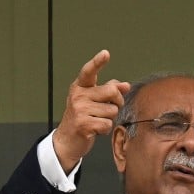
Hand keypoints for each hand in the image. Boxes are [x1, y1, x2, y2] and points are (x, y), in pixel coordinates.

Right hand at [51, 49, 130, 171]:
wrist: (68, 139)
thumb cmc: (83, 117)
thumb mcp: (93, 101)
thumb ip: (109, 91)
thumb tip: (125, 85)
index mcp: (80, 87)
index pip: (89, 72)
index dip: (98, 62)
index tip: (106, 53)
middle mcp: (78, 95)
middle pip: (111, 92)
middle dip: (117, 102)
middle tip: (110, 108)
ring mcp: (80, 109)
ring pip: (112, 111)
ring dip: (109, 118)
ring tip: (97, 120)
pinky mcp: (83, 124)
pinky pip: (107, 124)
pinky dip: (105, 130)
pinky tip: (95, 129)